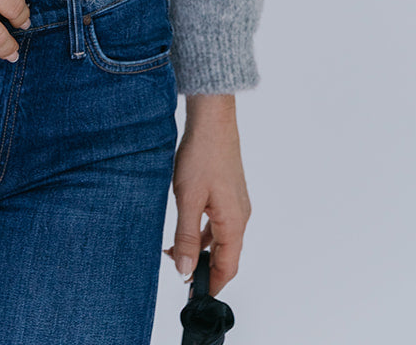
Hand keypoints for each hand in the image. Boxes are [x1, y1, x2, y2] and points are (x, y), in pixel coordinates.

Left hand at [164, 94, 250, 295]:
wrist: (211, 119)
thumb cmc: (203, 154)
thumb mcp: (188, 198)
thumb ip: (186, 236)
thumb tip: (184, 269)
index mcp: (234, 222)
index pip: (227, 267)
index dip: (212, 284)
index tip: (195, 296)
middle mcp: (239, 215)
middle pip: (225, 255)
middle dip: (204, 269)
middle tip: (180, 274)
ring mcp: (235, 203)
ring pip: (220, 238)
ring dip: (200, 249)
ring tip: (175, 253)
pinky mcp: (227, 192)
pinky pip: (217, 222)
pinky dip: (202, 231)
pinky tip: (185, 228)